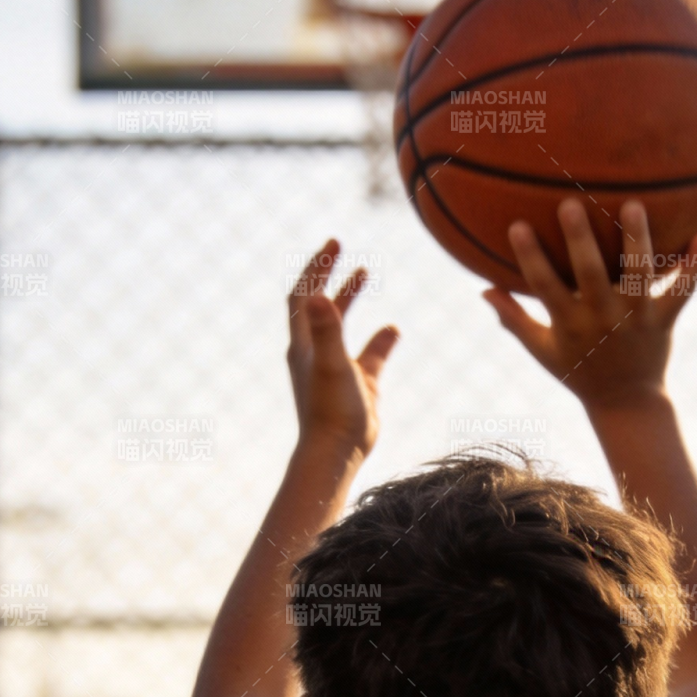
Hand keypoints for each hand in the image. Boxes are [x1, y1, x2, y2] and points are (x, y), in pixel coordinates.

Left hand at [287, 239, 398, 455]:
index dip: (315, 266)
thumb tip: (318, 294)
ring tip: (365, 272)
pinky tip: (393, 329)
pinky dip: (378, 337)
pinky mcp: (356, 385)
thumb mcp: (331, 364)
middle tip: (341, 248)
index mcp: (304, 343)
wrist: (337, 453)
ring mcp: (335, 367)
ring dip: (349, 296)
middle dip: (328, 273)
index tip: (333, 243)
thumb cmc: (331, 411)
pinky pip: (367, 354)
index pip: (303, 294)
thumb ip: (327, 328)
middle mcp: (315, 351)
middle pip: (317, 302)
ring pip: (339, 324)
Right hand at [483, 199, 696, 413]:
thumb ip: (514, 320)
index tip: (516, 225)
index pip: (544, 287)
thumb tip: (483, 290)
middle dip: (580, 240)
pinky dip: (696, 268)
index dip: (529, 257)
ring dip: (637, 241)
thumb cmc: (579, 371)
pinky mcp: (664, 320)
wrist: (626, 402)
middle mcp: (603, 318)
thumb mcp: (542, 351)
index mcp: (570, 324)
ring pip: (639, 275)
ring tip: (634, 204)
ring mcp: (636, 318)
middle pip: (590, 275)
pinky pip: (683, 292)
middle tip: (569, 202)